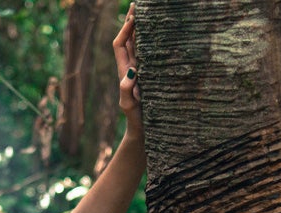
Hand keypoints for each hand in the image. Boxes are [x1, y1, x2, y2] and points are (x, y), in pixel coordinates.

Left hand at [114, 3, 141, 130]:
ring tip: (148, 13)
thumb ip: (126, 91)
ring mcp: (141, 72)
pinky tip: (160, 35)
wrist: (142, 132)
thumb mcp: (129, 106)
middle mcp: (131, 69)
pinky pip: (150, 56)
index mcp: (124, 72)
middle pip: (129, 40)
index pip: (120, 44)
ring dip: (141, 30)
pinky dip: (152, 43)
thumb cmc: (135, 120)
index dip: (124, 29)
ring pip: (139, 46)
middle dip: (132, 22)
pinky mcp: (150, 77)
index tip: (132, 16)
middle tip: (138, 5)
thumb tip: (130, 72)